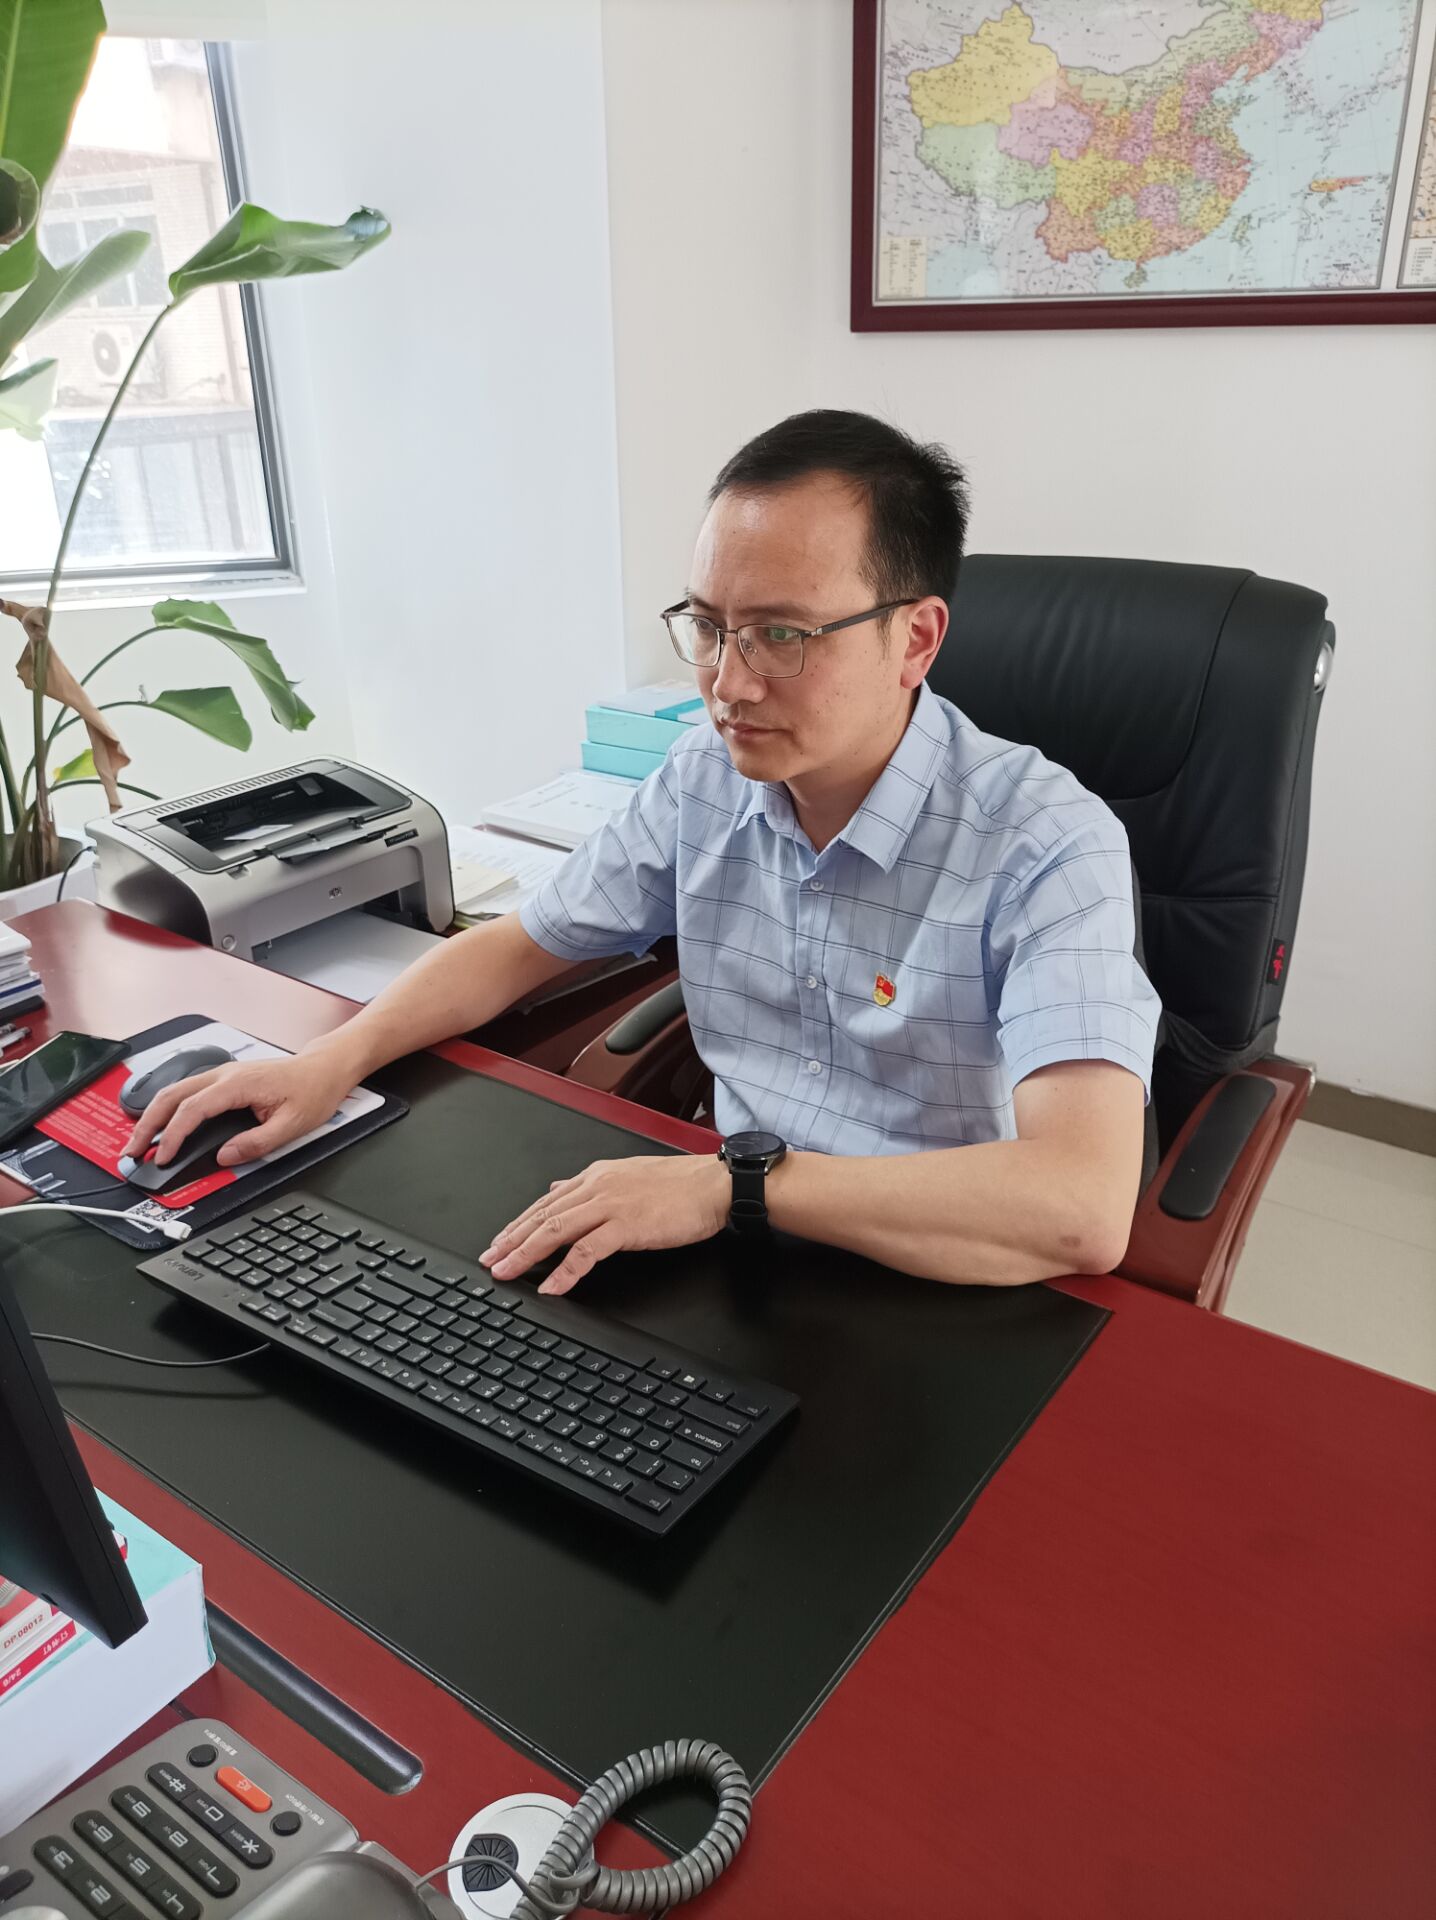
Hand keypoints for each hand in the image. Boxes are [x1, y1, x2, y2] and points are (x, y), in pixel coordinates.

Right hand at [123, 1053, 354, 1169]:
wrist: (323, 1069)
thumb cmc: (312, 1091)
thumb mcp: (292, 1126)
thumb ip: (256, 1143)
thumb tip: (224, 1157)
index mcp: (238, 1084)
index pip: (193, 1110)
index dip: (174, 1136)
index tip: (162, 1157)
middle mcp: (224, 1074)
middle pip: (171, 1096)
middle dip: (147, 1124)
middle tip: (133, 1151)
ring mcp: (222, 1074)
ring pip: (175, 1091)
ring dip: (153, 1116)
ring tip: (141, 1143)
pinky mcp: (223, 1079)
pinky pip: (187, 1092)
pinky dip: (168, 1109)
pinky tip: (162, 1125)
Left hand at [479, 1155, 729, 1294]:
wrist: (714, 1185)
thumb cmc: (680, 1186)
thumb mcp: (628, 1177)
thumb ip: (592, 1185)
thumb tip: (560, 1188)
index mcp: (597, 1176)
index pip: (547, 1201)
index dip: (519, 1223)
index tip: (499, 1241)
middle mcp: (597, 1186)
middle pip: (543, 1215)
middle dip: (511, 1240)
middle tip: (490, 1260)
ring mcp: (610, 1204)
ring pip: (556, 1230)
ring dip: (526, 1253)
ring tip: (507, 1272)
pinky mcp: (626, 1225)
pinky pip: (587, 1251)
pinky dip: (565, 1271)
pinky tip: (552, 1287)